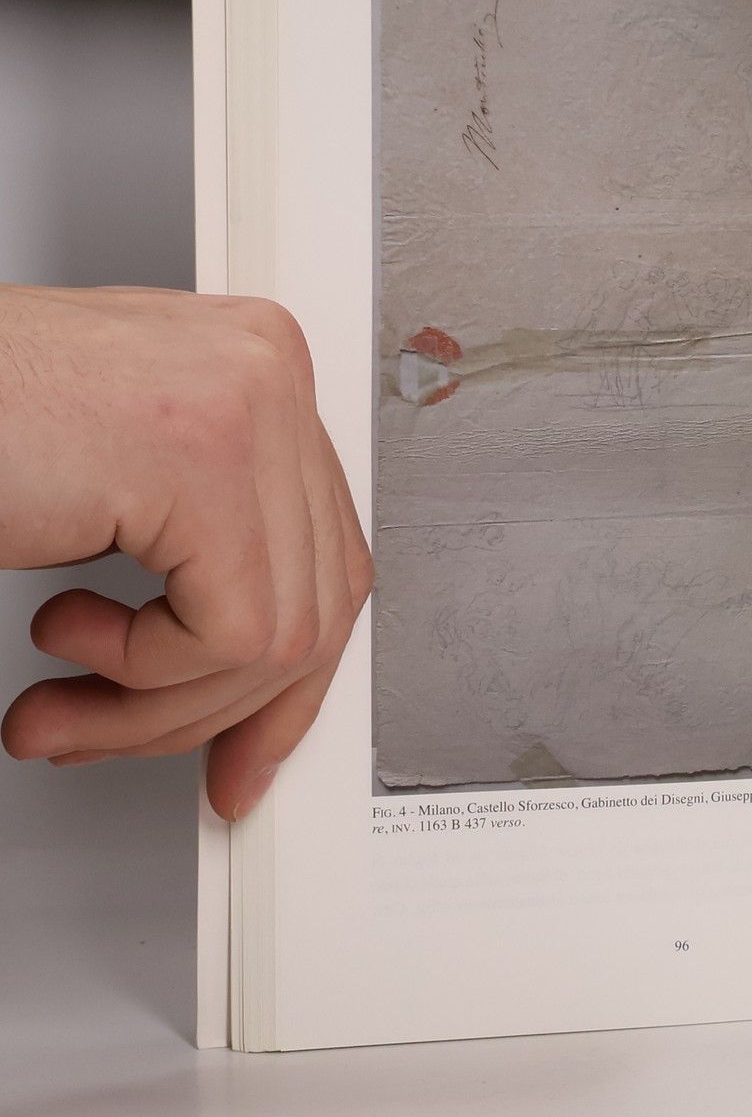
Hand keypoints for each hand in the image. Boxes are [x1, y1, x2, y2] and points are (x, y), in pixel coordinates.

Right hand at [0, 287, 371, 819]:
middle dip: (213, 707)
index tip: (239, 746)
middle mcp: (269, 373)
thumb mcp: (125, 489)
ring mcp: (248, 407)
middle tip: (116, 738)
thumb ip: (205, 546)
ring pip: (278, 637)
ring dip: (152, 708)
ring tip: (59, 706)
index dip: (286, 678)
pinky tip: (56, 629)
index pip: (329, 559)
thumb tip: (257, 666)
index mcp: (260, 370)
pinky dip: (138, 672)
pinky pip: (230, 634)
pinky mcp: (207, 459)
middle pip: (318, 603)